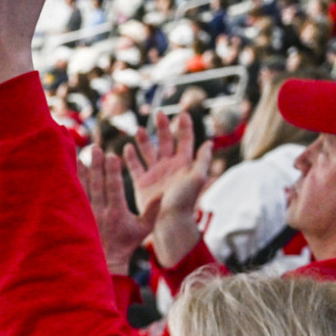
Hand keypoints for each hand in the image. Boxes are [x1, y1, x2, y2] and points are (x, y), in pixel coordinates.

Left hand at [84, 144, 152, 274]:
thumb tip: (162, 193)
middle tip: (95, 149)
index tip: (112, 156)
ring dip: (82, 172)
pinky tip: (68, 171)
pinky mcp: (78, 217)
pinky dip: (72, 183)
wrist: (107, 260)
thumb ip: (152, 210)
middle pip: (97, 185)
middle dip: (97, 166)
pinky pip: (74, 197)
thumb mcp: (144, 228)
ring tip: (80, 156)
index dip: (112, 172)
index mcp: (117, 213)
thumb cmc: (128, 243)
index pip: (114, 188)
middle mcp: (100, 213)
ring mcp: (87, 215)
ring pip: (83, 189)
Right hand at [123, 109, 211, 266]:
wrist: (169, 222)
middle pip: (165, 141)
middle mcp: (169, 166)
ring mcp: (155, 174)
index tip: (183, 113)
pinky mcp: (142, 183)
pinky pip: (135, 167)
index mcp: (183, 164)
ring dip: (144, 140)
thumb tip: (209, 142)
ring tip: (139, 130)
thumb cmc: (184, 201)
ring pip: (148, 151)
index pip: (185, 140)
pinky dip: (131, 157)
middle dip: (162, 127)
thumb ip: (202, 160)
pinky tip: (127, 148)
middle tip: (158, 113)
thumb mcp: (197, 178)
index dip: (184, 127)